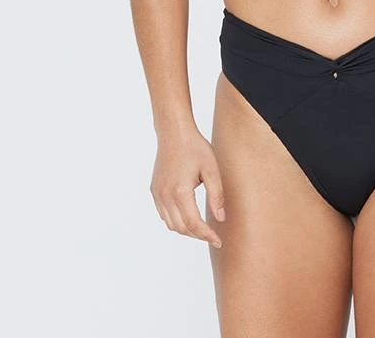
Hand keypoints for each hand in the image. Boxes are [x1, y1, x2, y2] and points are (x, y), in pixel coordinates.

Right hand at [150, 128, 225, 248]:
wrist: (174, 133)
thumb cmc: (195, 148)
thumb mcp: (212, 169)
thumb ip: (217, 195)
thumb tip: (220, 218)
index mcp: (180, 192)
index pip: (194, 224)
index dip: (207, 235)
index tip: (218, 240)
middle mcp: (165, 196)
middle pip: (181, 228)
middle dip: (198, 235)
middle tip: (213, 235)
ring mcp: (157, 194)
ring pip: (170, 224)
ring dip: (186, 230)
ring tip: (202, 228)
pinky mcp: (154, 190)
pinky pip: (164, 214)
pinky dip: (175, 221)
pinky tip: (187, 216)